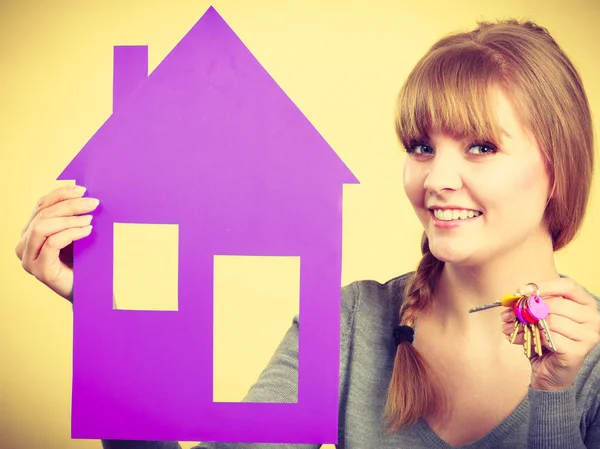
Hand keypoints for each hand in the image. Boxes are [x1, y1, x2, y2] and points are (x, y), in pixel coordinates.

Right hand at [15, 185, 98, 301]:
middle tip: (92, 203)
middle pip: (43, 214)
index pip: (40, 206)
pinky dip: (71, 233)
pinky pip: (52, 244)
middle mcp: (24, 245)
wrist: (89, 290)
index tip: (82, 189)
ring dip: (69, 219)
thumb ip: (72, 216)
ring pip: (43, 227)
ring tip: (90, 219)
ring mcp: (29, 259)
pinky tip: (87, 230)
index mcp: (30, 232)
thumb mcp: (76, 234)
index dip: (60, 194)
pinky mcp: (39, 270)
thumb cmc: (83, 261)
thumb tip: (83, 193)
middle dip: (69, 205)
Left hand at [501, 278, 599, 390]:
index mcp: (585, 304)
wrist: (549, 371)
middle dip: (529, 308)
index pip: (568, 285)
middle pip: (556, 303)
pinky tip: (532, 341)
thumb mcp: (540, 315)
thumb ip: (533, 302)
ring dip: (529, 324)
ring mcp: (589, 336)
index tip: (523, 290)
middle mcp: (592, 319)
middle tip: (511, 313)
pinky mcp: (578, 351)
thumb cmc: (546, 339)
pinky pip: (550, 337)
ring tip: (517, 328)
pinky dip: (536, 338)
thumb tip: (518, 293)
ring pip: (551, 320)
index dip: (544, 286)